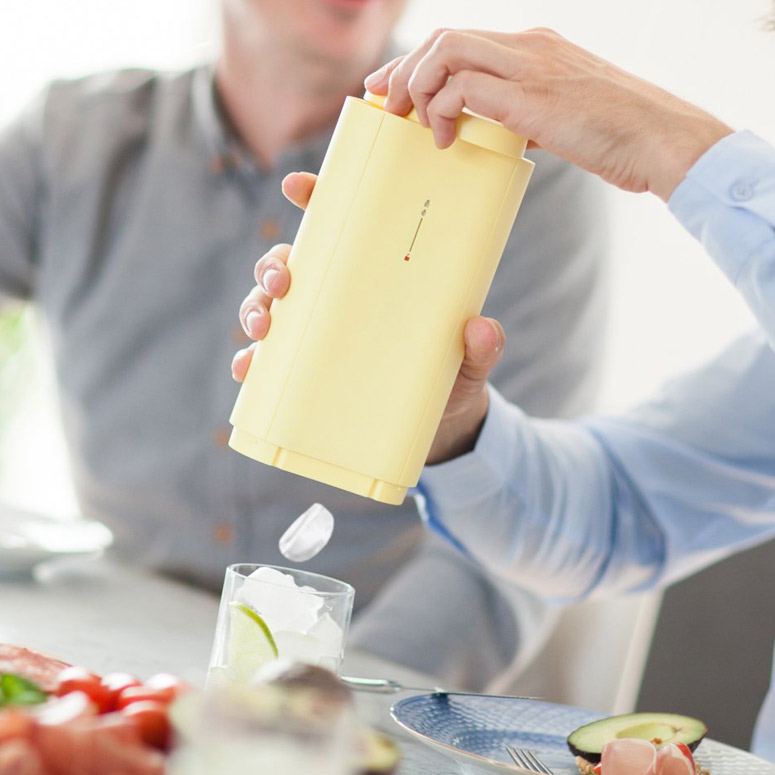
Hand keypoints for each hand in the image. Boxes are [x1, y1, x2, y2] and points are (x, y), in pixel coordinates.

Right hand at [232, 172, 503, 463]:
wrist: (438, 427)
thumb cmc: (451, 378)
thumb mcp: (470, 360)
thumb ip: (482, 347)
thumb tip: (481, 328)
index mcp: (374, 277)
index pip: (340, 228)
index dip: (315, 199)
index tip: (298, 187)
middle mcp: (337, 299)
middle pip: (291, 265)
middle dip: (273, 267)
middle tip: (281, 283)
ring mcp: (316, 336)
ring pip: (269, 308)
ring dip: (255, 309)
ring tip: (263, 328)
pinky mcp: (304, 375)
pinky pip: (266, 363)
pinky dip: (251, 362)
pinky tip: (249, 368)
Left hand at [365, 28, 732, 200]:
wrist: (662, 139)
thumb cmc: (620, 135)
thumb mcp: (565, 114)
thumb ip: (526, 112)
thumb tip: (497, 129)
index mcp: (535, 47)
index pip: (460, 40)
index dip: (416, 62)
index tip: (390, 88)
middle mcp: (528, 46)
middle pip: (443, 38)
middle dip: (402, 70)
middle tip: (385, 105)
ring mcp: (529, 66)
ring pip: (445, 52)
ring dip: (417, 87)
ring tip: (415, 124)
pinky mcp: (530, 96)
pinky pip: (462, 87)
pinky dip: (442, 111)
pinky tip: (446, 139)